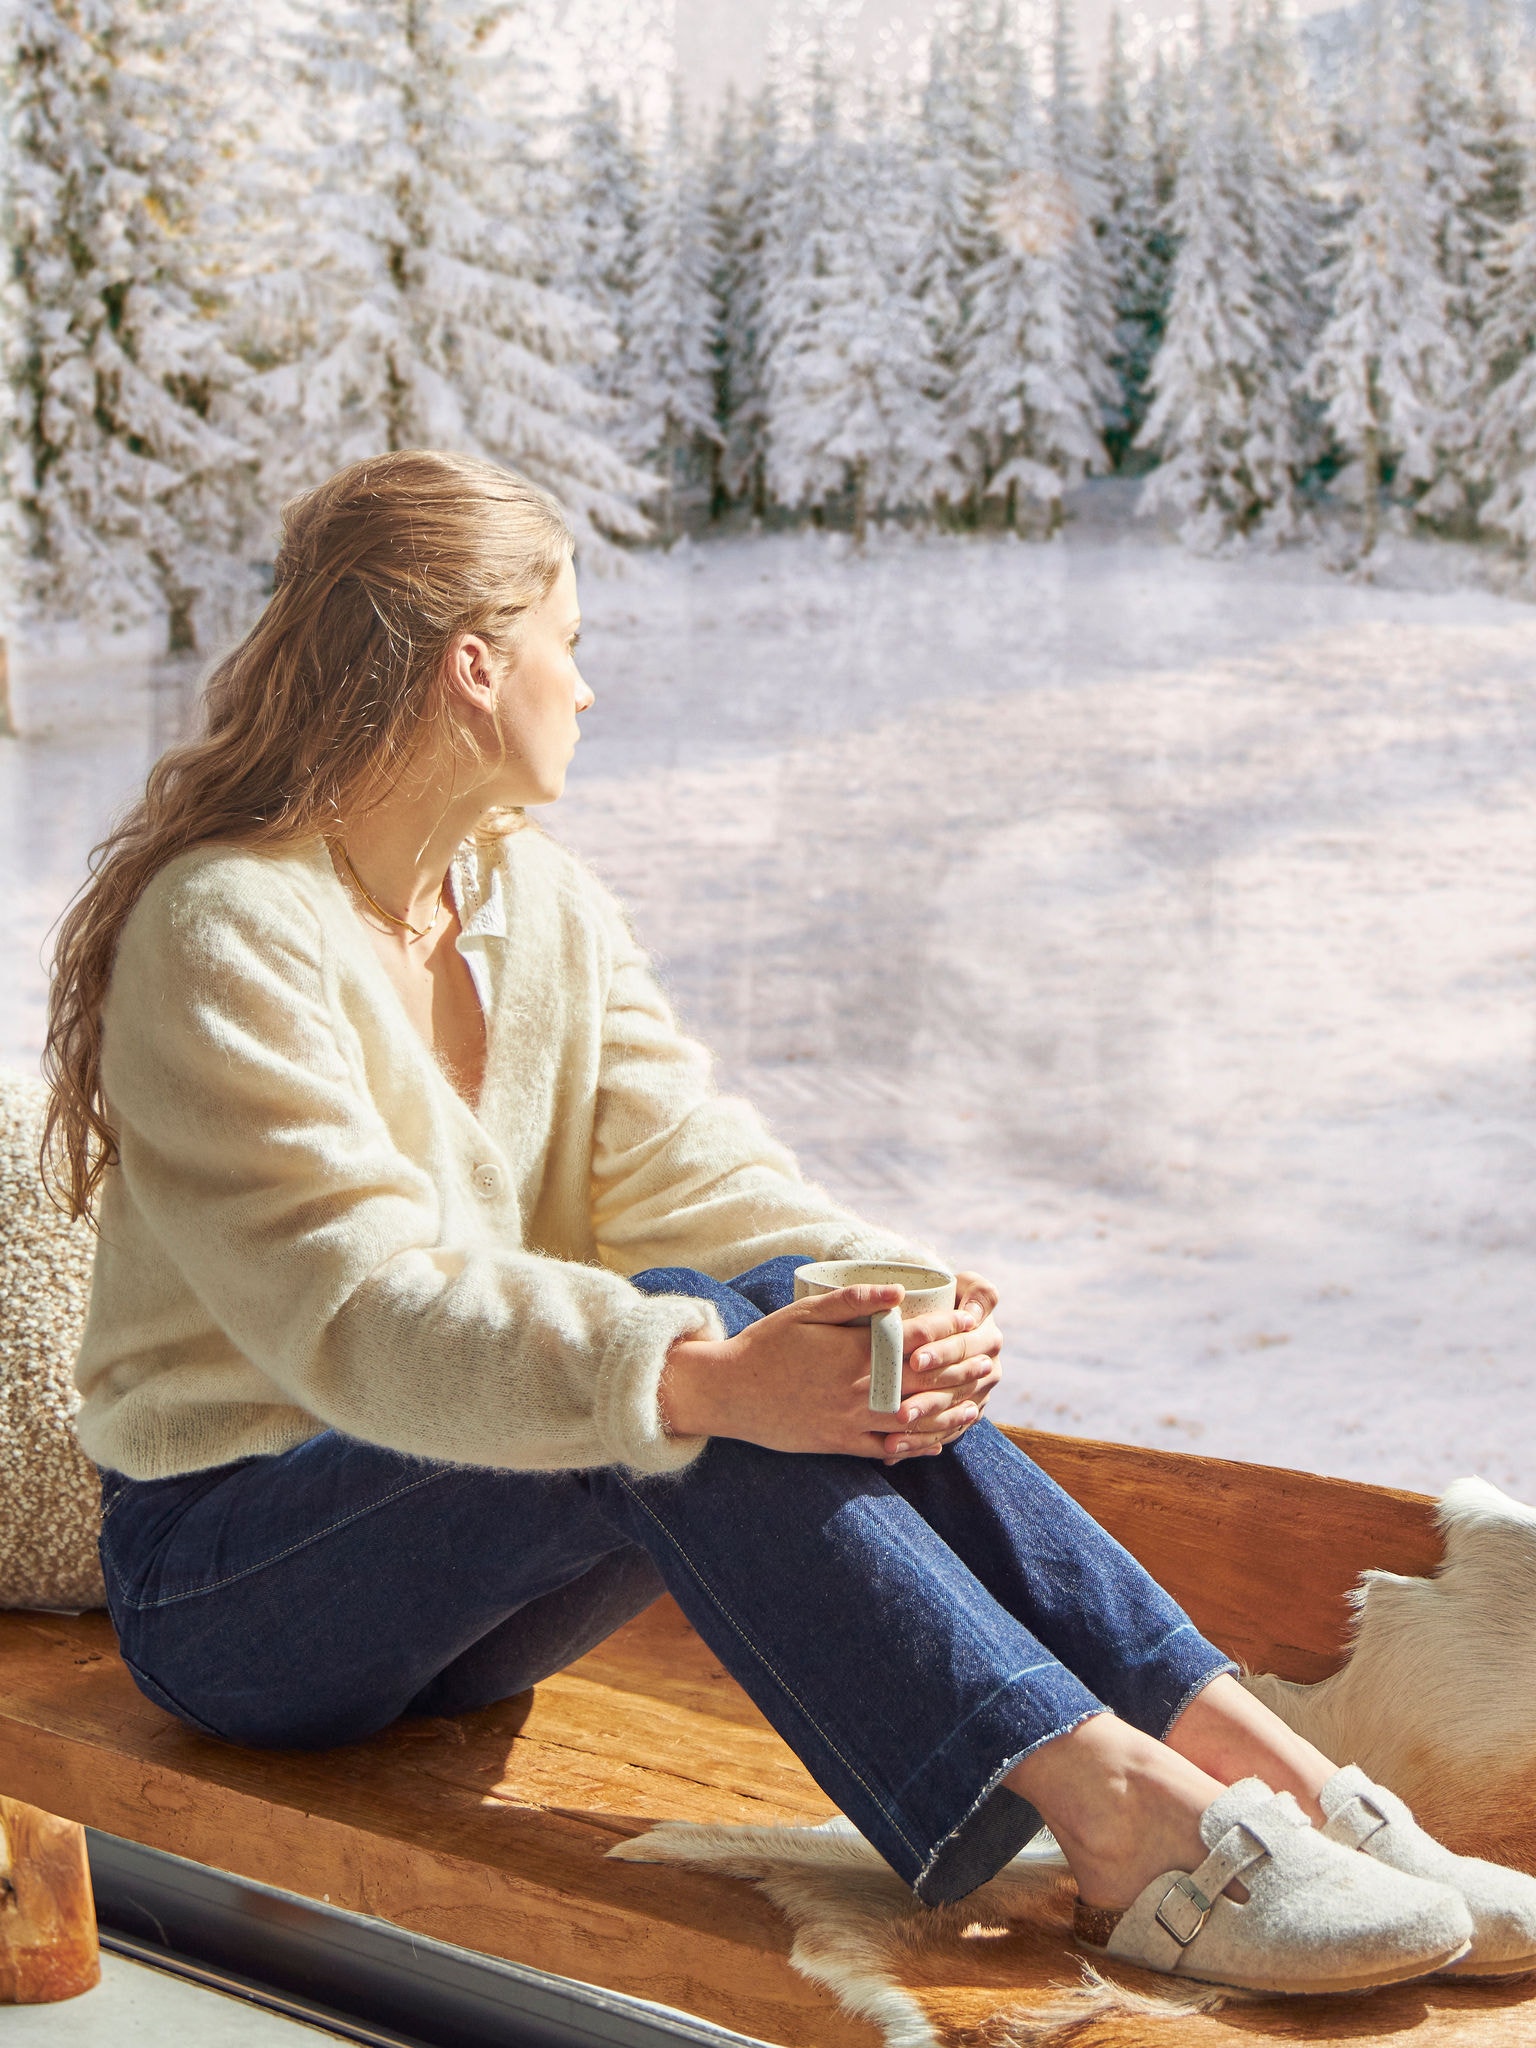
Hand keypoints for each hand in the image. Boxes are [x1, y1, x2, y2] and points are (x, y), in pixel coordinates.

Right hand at [657, 1278, 999, 1463]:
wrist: (729, 1392)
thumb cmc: (766, 1345)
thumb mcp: (805, 1313)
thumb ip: (853, 1301)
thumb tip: (899, 1291)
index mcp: (852, 1354)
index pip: (913, 1346)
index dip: (946, 1339)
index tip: (971, 1331)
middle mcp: (857, 1391)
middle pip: (921, 1386)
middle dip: (959, 1378)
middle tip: (988, 1368)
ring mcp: (849, 1421)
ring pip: (911, 1422)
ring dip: (947, 1416)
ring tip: (975, 1407)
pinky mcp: (839, 1444)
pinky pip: (886, 1449)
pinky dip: (915, 1446)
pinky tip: (937, 1443)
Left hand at [887, 1270, 1001, 1463]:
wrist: (948, 1322)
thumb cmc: (944, 1297)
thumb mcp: (964, 1285)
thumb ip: (974, 1290)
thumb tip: (972, 1314)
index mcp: (987, 1334)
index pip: (963, 1344)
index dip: (941, 1351)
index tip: (914, 1358)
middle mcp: (987, 1367)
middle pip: (956, 1385)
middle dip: (928, 1398)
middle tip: (900, 1409)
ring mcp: (978, 1395)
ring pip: (950, 1415)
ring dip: (922, 1428)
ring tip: (893, 1435)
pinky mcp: (963, 1416)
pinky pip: (942, 1434)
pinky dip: (917, 1445)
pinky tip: (892, 1453)